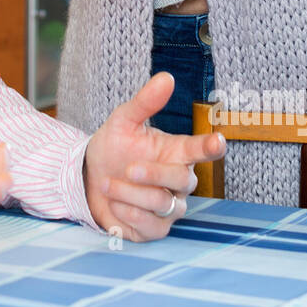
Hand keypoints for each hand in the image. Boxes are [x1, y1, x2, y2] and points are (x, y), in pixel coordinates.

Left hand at [82, 72, 226, 240]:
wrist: (88, 178)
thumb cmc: (113, 147)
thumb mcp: (123, 121)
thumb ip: (145, 102)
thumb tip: (166, 77)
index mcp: (177, 152)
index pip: (201, 149)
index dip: (211, 146)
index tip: (218, 141)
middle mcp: (179, 181)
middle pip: (184, 180)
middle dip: (154, 174)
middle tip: (128, 168)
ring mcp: (170, 207)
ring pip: (164, 205)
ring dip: (131, 193)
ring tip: (108, 183)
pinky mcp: (155, 230)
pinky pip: (151, 227)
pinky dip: (128, 214)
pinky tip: (115, 203)